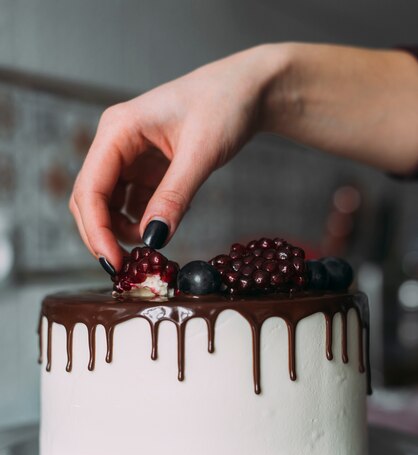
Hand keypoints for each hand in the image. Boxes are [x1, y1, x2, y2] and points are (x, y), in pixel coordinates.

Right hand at [69, 45, 277, 269]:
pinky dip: (145, 220)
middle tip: (126, 267)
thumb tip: (153, 240)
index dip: (96, 230)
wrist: (248, 91)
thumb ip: (174, 197)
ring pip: (109, 205)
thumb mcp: (200, 154)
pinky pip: (134, 203)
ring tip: (155, 241)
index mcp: (118, 130)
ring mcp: (130, 157)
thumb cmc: (224, 105)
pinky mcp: (146, 169)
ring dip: (124, 230)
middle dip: (103, 234)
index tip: (114, 262)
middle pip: (91, 199)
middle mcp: (116, 143)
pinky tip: (170, 218)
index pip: (91, 188)